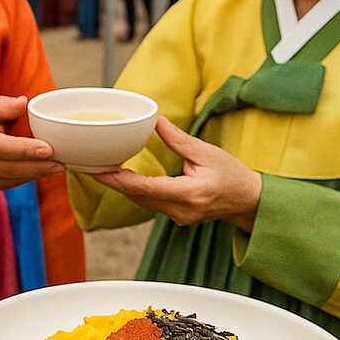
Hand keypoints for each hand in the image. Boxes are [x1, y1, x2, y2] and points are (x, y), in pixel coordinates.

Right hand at [0, 95, 64, 190]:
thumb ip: (0, 104)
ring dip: (33, 175)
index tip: (48, 149)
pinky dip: (23, 179)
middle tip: (61, 163)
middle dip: (36, 167)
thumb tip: (24, 103)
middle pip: (6, 168)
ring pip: (6, 180)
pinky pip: (3, 184)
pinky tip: (39, 171)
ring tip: (56, 168)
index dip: (24, 150)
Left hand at [93, 116, 261, 231]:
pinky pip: (151, 204)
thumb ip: (178, 140)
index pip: (146, 188)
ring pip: (143, 202)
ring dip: (124, 187)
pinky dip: (137, 191)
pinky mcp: (178, 218)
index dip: (119, 180)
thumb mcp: (207, 152)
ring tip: (102, 170)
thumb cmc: (232, 175)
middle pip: (138, 197)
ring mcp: (179, 218)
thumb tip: (156, 121)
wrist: (249, 200)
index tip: (99, 171)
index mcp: (189, 193)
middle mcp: (181, 210)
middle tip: (91, 167)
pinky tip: (125, 179)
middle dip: (114, 182)